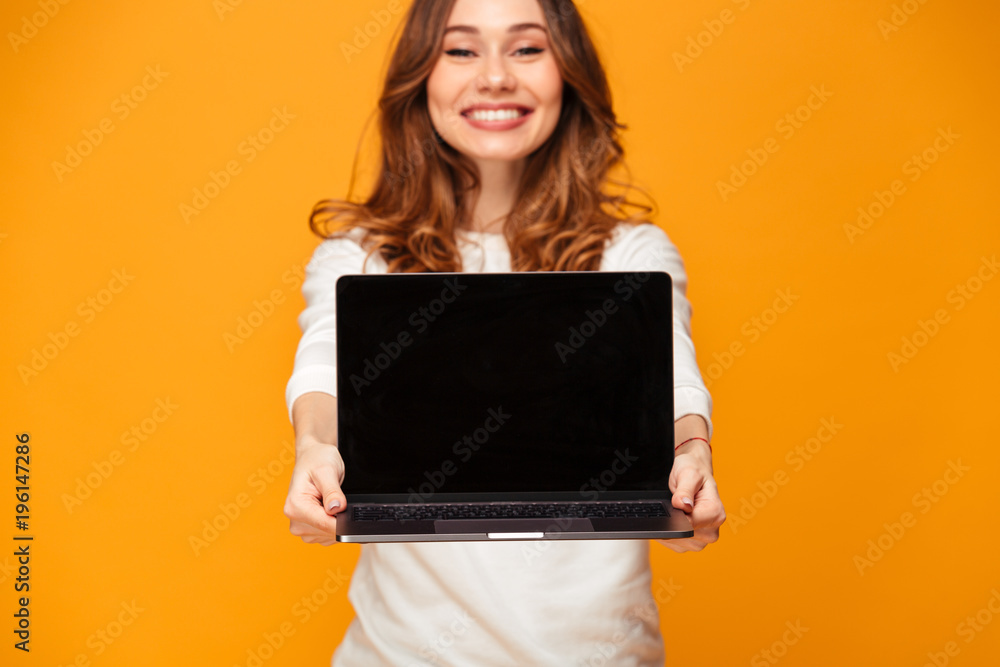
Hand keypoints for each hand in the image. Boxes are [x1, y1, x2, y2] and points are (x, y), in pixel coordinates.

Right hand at [283, 438, 346, 546]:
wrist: (312, 459)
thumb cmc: (316, 461)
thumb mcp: (326, 470)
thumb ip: (332, 491)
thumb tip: (337, 508)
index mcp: (295, 506)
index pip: (325, 524)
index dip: (344, 521)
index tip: (354, 516)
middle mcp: (295, 521)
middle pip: (328, 532)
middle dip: (341, 519)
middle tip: (342, 500)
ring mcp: (302, 528)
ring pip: (331, 535)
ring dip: (339, 522)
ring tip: (335, 501)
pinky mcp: (310, 531)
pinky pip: (330, 535)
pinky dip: (337, 524)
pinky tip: (335, 509)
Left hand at [657, 417, 724, 552]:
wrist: (694, 475)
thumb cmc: (693, 471)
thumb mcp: (688, 474)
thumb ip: (685, 490)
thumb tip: (683, 505)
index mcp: (715, 512)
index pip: (690, 524)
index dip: (675, 517)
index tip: (668, 509)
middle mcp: (713, 528)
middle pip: (684, 535)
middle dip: (671, 523)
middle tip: (667, 507)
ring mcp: (703, 538)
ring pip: (678, 542)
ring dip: (668, 530)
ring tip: (669, 511)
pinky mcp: (693, 542)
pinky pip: (675, 545)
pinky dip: (667, 535)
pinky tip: (668, 521)